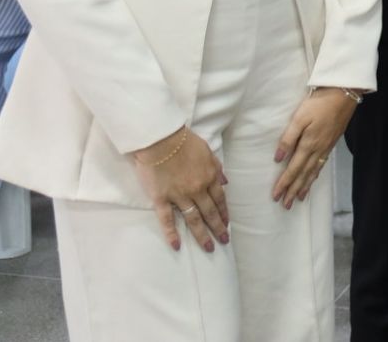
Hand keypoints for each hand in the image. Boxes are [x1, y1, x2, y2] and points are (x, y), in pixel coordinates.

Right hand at [131, 126, 228, 252]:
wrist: (160, 140)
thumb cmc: (183, 141)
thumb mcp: (207, 150)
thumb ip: (216, 167)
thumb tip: (225, 181)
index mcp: (209, 176)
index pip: (219, 199)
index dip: (224, 212)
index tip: (227, 223)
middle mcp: (197, 189)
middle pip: (210, 212)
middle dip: (218, 227)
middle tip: (224, 240)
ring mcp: (179, 195)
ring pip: (194, 219)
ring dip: (202, 235)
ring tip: (209, 248)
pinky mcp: (161, 199)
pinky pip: (167, 219)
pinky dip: (172, 234)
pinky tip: (177, 246)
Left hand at [272, 88, 358, 209]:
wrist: (343, 94)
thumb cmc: (319, 103)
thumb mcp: (299, 118)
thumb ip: (288, 138)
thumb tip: (278, 159)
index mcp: (309, 144)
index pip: (293, 169)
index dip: (284, 183)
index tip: (276, 196)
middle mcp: (318, 150)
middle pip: (304, 175)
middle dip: (294, 190)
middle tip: (285, 205)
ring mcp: (326, 147)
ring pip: (313, 172)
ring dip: (305, 186)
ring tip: (299, 199)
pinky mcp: (331, 143)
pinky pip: (321, 165)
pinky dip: (315, 175)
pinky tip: (313, 178)